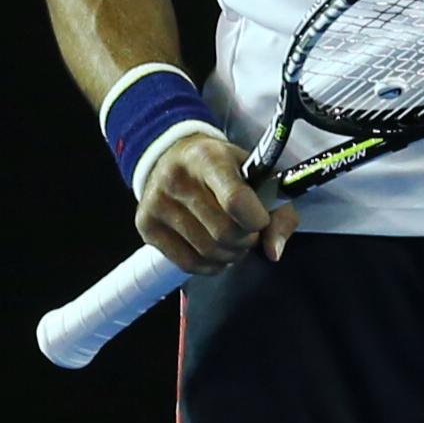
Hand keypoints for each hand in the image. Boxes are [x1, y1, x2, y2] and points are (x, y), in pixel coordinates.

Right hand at [136, 134, 296, 275]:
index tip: (261, 219)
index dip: (257, 220)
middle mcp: (176, 178)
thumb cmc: (224, 169)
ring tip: (230, 240)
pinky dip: (209, 265)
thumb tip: (273, 253)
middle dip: (245, 240)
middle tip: (246, 231)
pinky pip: (188, 264)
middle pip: (224, 233)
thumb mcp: (258, 175)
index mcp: (208, 158)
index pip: (236, 200)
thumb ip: (278, 213)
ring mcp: (157, 202)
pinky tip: (213, 250)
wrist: (172, 157)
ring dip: (230, 254)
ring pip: (208, 252)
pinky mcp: (145, 225)